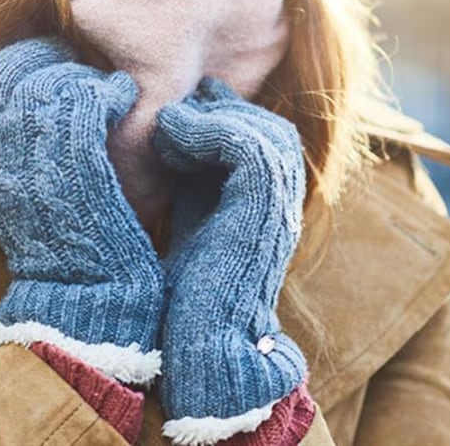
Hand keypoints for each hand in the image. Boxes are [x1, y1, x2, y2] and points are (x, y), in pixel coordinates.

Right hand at [0, 37, 163, 383]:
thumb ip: (5, 139)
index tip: (44, 60)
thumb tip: (19, 88)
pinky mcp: (75, 164)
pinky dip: (109, 90)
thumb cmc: (58, 240)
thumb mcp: (11, 188)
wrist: (81, 297)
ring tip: (104, 88)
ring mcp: (31, 158)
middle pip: (9, 70)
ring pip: (51, 81)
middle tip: (77, 62)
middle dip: (46, 56)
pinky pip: (86, 100)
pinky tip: (122, 97)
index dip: (12, 59)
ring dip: (82, 75)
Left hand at [151, 76, 308, 440]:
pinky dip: (205, 130)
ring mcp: (280, 206)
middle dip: (223, 111)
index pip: (262, 143)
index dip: (223, 119)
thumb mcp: (190, 225)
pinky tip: (169, 134)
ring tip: (167, 123)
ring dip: (211, 118)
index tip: (178, 110)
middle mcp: (283, 206)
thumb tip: (170, 140)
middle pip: (270, 131)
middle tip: (178, 103)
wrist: (200, 346)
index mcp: (267, 210)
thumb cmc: (184, 300)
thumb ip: (192, 186)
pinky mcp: (265, 207)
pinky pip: (245, 144)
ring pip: (262, 131)